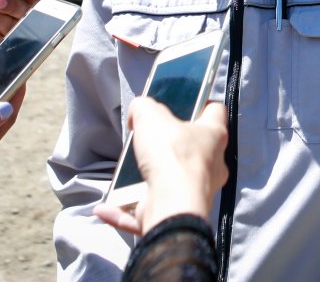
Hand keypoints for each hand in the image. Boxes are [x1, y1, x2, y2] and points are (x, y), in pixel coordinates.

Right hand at [94, 100, 227, 235]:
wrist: (172, 208)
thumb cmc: (171, 156)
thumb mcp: (151, 116)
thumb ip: (144, 107)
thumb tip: (139, 111)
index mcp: (214, 136)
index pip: (215, 111)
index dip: (200, 104)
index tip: (183, 103)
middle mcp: (212, 165)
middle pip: (193, 149)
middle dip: (170, 146)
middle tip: (149, 141)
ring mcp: (197, 193)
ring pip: (172, 183)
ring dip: (148, 180)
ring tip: (126, 172)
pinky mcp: (179, 216)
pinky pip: (150, 211)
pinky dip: (126, 211)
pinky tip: (105, 208)